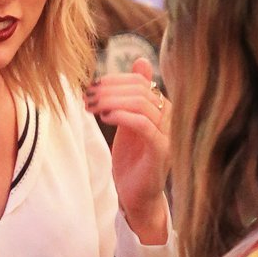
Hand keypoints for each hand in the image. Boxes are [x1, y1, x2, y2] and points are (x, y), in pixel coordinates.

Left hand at [84, 58, 170, 242]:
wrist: (137, 195)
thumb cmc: (132, 160)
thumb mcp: (128, 122)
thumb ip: (132, 95)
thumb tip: (141, 60)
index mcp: (163, 107)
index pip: (139, 81)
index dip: (113, 80)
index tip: (90, 87)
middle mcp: (171, 117)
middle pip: (139, 89)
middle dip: (109, 90)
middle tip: (86, 97)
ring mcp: (168, 133)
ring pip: (140, 103)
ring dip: (111, 101)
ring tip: (91, 107)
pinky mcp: (162, 150)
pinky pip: (143, 124)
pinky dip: (122, 116)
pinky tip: (105, 117)